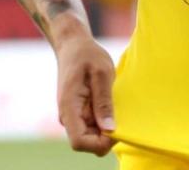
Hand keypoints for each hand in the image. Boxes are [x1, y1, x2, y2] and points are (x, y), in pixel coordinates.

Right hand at [55, 32, 116, 155]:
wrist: (73, 45)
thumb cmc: (87, 55)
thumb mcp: (101, 73)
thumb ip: (104, 101)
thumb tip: (109, 129)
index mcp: (69, 107)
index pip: (79, 142)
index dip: (99, 143)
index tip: (116, 128)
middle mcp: (68, 116)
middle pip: (87, 142)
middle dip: (106, 135)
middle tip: (120, 112)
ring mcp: (72, 115)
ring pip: (91, 134)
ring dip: (106, 125)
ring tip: (114, 101)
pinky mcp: (79, 111)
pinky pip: (93, 124)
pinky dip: (104, 118)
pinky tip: (110, 101)